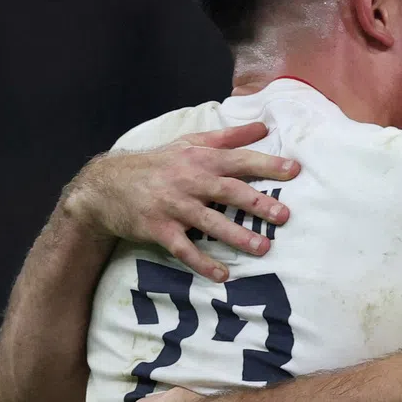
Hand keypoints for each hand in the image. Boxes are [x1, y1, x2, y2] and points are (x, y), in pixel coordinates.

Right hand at [63, 123, 299, 280]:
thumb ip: (229, 137)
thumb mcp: (190, 143)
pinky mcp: (159, 229)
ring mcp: (173, 207)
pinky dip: (202, 263)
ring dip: (237, 236)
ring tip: (263, 249)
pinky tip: (222, 275)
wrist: (107, 185)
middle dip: (257, 203)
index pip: (239, 160)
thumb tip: (264, 126)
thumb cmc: (157, 163)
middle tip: (283, 215)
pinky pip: (184, 249)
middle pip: (228, 191)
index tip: (294, 170)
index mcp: (200, 159)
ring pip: (209, 223)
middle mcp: (189, 181)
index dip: (267, 164)